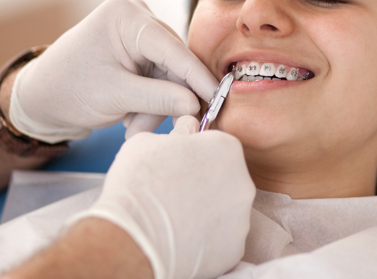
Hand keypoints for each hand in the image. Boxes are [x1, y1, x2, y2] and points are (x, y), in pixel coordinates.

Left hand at [8, 0, 217, 140]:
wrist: (40, 98)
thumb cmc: (67, 90)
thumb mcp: (115, 97)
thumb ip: (158, 99)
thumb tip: (196, 105)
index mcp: (125, 16)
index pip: (173, 48)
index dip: (198, 76)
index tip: (219, 99)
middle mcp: (136, 16)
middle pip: (174, 63)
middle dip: (169, 99)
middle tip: (160, 129)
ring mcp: (139, 31)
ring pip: (170, 74)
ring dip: (157, 106)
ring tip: (132, 128)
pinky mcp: (140, 49)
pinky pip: (161, 77)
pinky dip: (151, 102)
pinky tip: (132, 117)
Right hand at [68, 116, 255, 278]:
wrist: (132, 237)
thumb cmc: (138, 184)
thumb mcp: (151, 140)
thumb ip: (180, 132)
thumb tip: (188, 127)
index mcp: (227, 148)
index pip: (217, 145)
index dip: (195, 154)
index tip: (179, 163)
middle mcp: (243, 181)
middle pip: (225, 177)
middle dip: (204, 182)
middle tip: (175, 190)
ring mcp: (242, 218)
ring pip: (225, 209)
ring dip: (206, 209)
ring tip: (176, 214)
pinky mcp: (234, 248)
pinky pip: (222, 238)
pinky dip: (206, 237)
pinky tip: (183, 235)